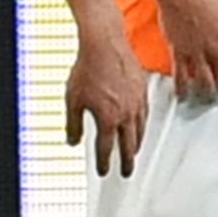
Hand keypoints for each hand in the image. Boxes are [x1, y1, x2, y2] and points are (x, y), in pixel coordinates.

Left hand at [61, 25, 149, 174]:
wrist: (105, 44)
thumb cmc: (87, 69)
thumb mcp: (72, 100)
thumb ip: (73, 124)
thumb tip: (72, 141)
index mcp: (108, 118)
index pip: (106, 149)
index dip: (104, 163)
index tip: (104, 172)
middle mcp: (126, 113)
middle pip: (129, 145)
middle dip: (127, 161)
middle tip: (126, 172)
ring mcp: (137, 102)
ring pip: (140, 130)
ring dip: (136, 145)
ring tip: (133, 153)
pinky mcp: (143, 90)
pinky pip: (145, 114)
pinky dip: (142, 125)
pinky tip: (140, 126)